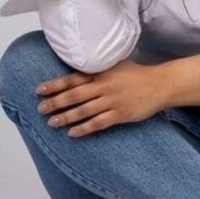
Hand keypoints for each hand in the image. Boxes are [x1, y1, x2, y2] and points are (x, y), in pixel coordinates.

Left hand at [34, 60, 167, 136]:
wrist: (160, 84)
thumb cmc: (136, 74)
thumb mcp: (115, 65)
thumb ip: (97, 71)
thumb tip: (75, 75)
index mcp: (101, 72)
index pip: (73, 78)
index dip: (55, 84)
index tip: (39, 90)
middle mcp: (104, 86)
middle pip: (74, 95)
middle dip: (55, 102)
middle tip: (40, 109)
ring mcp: (112, 101)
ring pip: (83, 110)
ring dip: (66, 117)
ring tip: (51, 122)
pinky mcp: (120, 114)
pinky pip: (98, 123)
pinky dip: (84, 128)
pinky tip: (72, 133)